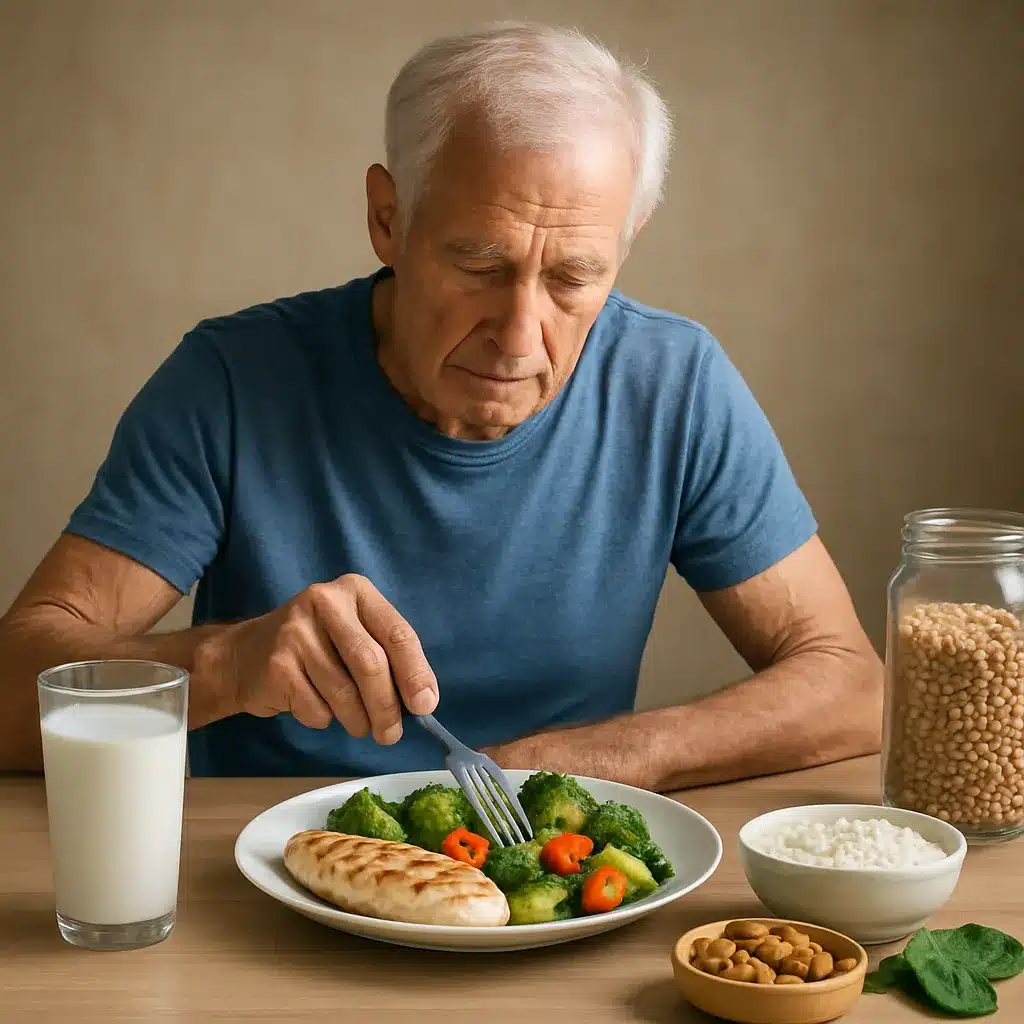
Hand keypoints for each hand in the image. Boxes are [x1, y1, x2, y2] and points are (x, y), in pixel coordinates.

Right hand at [205, 574, 437, 743]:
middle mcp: (326, 601)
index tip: (425, 706)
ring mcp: (296, 631)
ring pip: (344, 692)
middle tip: (391, 735)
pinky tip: (318, 708)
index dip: (415, 673)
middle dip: (387, 707)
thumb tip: (424, 701)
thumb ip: (391, 660)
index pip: (398, 633)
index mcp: (356, 590)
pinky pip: (315, 707)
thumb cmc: (318, 648)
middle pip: (371, 663)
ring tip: (359, 726)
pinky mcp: (276, 663)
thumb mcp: (357, 636)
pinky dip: (325, 719)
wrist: (245, 655)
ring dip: (358, 720)